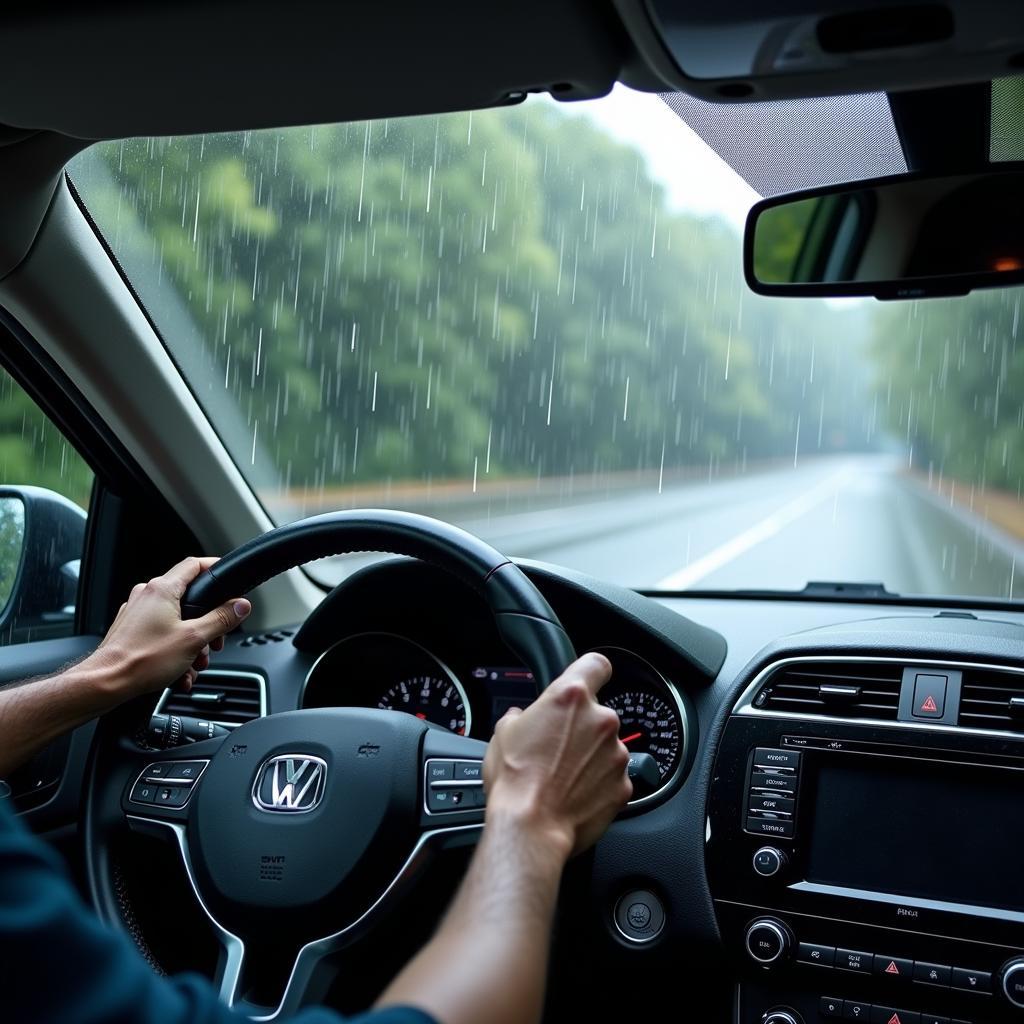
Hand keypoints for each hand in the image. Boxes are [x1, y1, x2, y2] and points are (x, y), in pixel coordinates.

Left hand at [88, 556, 250, 698]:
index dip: (214, 567)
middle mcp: (146, 596)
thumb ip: (221, 619)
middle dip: (207, 623)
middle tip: (214, 641)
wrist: (106, 683)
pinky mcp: (131, 630)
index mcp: (161, 590)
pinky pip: (162, 633)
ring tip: (194, 664)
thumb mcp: (194, 639)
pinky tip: (180, 671)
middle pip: (189, 599)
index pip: (194, 565)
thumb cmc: (142, 660)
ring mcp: (136, 613)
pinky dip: (175, 650)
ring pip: (176, 620)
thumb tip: (240, 606)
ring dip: (192, 642)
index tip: (226, 576)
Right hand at [483, 652, 631, 859]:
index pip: (596, 664)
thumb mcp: (503, 733)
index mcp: (570, 697)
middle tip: (558, 748)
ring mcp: (616, 753)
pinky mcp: (624, 784)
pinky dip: (599, 783)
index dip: (591, 671)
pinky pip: (613, 776)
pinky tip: (576, 794)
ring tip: (564, 777)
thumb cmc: (514, 781)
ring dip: (591, 757)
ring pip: (606, 746)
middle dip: (582, 728)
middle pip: (598, 713)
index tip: (589, 680)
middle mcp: (601, 720)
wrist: (531, 828)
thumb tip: (522, 717)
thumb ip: (522, 715)